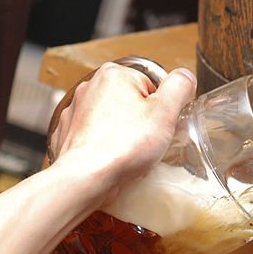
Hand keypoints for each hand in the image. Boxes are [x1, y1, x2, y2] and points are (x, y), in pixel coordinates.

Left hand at [49, 63, 196, 184]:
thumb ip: (179, 87)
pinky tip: (112, 159)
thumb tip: (184, 76)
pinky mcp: (68, 134)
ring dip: (123, 135)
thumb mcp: (165, 112)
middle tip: (146, 142)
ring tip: (129, 154)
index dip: (161, 110)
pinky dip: (105, 147)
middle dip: (141, 122)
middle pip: (131, 102)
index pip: (151, 86)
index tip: (159, 127)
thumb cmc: (122, 147)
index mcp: (114, 75)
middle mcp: (91, 87)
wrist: (85, 178)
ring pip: (113, 121)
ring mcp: (76, 111)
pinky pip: (96, 137)